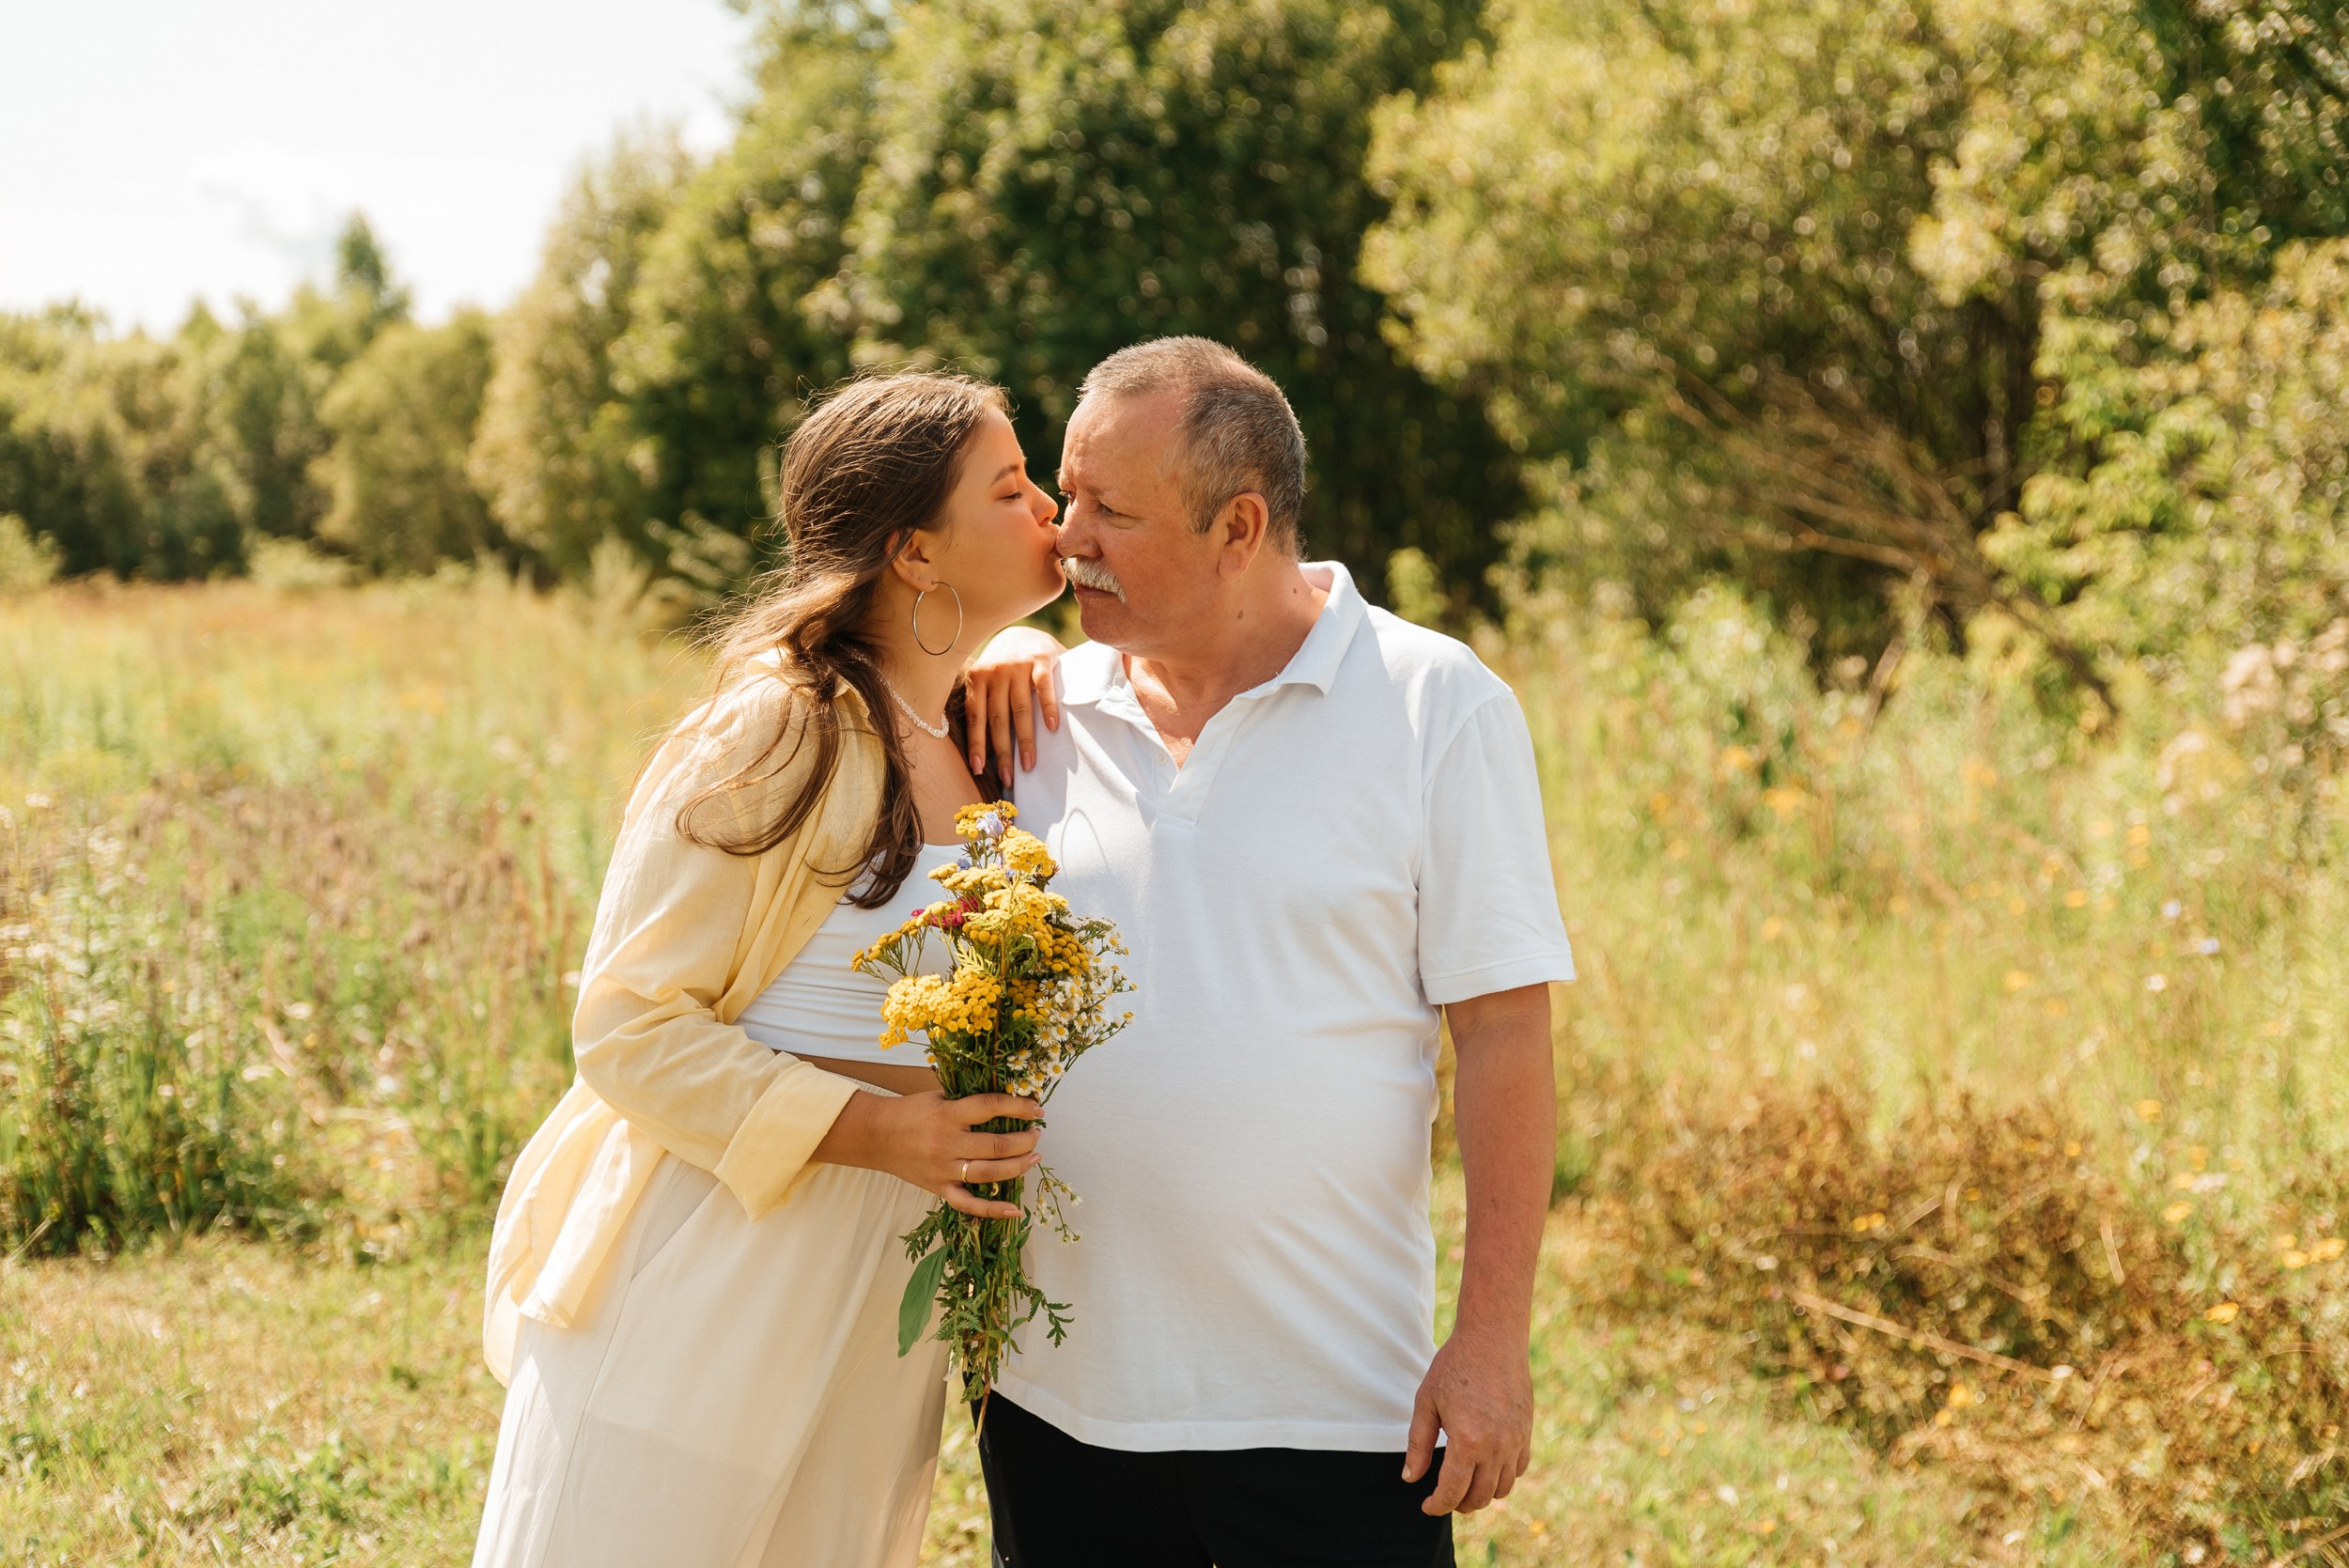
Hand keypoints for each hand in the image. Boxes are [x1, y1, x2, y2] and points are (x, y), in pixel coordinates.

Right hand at [818, 1091, 1042, 1218]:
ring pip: (990, 1173)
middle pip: (996, 1145)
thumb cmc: (911, 1112)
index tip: (1037, 1109)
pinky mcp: (939, 1188)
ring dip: (1018, 1165)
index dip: (1019, 1107)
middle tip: (1036, 1134)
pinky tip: (1016, 1210)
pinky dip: (993, 1209)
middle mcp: (947, 1143)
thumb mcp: (938, 1096)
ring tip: (1034, 1156)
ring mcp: (943, 1169)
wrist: (876, 1136)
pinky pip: (969, 1204)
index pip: (991, 1107)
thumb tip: (1008, 1099)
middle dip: (1025, 1140)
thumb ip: (968, 1100)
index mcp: (947, 1114)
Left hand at [963, 625, 1065, 782]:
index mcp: (976, 679)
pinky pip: (1043, 688)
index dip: (977, 745)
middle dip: (1002, 751)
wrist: (1024, 632)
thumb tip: (979, 749)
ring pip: (1020, 709)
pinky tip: (1052, 728)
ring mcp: (1016, 666)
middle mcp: (994, 672)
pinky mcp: (1040, 660)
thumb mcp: (985, 679)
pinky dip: (1047, 708)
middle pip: (997, 719)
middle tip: (1008, 777)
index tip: (978, 770)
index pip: (975, 718)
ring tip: (1029, 764)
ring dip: (1025, 740)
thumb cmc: (1003, 667)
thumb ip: (981, 704)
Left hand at [1401, 1324, 1533, 1514]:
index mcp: (1467, 1441)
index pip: (1453, 1492)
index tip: (1427, 1506)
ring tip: (1465, 1485)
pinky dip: (1503, 1477)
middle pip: (1480, 1497)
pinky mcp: (1527, 1432)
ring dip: (1482, 1494)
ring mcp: (1515, 1440)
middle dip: (1459, 1504)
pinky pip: (1518, 1469)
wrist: (1493, 1337)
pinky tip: (1487, 1467)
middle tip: (1444, 1496)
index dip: (1437, 1505)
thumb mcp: (1427, 1402)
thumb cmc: (1454, 1365)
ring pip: (1502, 1488)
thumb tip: (1410, 1478)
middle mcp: (1496, 1447)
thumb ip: (1418, 1444)